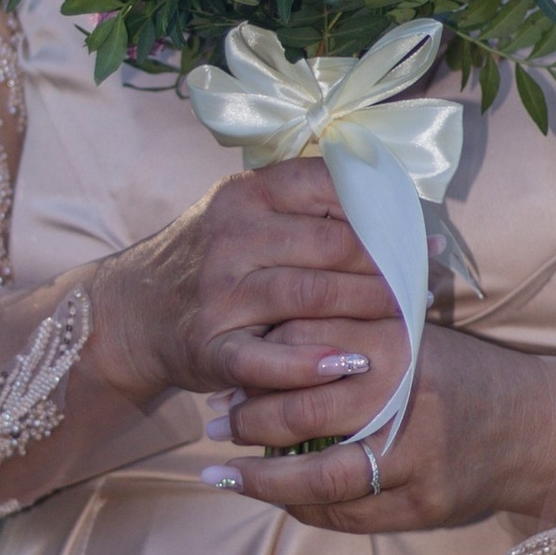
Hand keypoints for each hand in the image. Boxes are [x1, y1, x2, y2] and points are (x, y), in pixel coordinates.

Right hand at [86, 157, 399, 423]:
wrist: (128, 313)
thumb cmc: (209, 261)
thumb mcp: (242, 214)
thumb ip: (304, 206)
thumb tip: (397, 206)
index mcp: (247, 194)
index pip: (332, 188)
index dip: (387, 212)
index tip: (424, 238)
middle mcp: (233, 237)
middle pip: (334, 245)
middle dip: (391, 266)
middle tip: (426, 285)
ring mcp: (220, 293)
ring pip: (312, 295)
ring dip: (369, 309)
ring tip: (410, 322)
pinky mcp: (210, 347)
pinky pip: (268, 359)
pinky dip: (312, 365)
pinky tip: (350, 365)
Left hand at [209, 311, 555, 536]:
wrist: (536, 428)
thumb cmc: (459, 376)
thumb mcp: (411, 336)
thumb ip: (346, 330)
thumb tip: (261, 342)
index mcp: (401, 346)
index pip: (308, 348)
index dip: (258, 361)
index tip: (225, 367)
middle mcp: (408, 401)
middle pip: (304, 415)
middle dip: (248, 423)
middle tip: (214, 425)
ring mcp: (417, 459)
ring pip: (319, 478)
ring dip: (262, 480)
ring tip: (224, 475)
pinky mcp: (423, 504)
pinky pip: (345, 515)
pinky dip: (303, 507)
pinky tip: (277, 498)